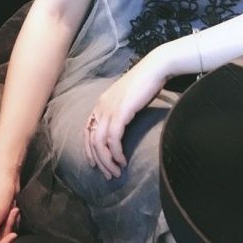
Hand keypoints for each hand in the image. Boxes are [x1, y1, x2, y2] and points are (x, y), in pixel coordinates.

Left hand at [84, 52, 167, 179]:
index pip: (87, 131)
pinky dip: (116, 153)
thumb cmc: (146, 82)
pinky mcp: (120, 112)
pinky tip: (122, 160)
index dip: (89, 150)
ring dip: (107, 161)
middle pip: (92, 140)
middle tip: (109, 175)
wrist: (155, 68)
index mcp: (101, 103)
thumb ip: (122, 111)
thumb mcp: (128, 98)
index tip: (96, 164)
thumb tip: (124, 126)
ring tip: (116, 172)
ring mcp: (109, 109)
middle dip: (99, 161)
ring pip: (100, 143)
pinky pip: (113, 139)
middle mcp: (101, 106)